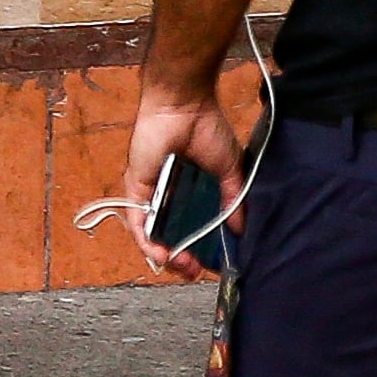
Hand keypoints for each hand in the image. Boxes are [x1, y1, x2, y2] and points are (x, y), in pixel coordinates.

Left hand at [119, 78, 245, 281]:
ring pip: (153, 234)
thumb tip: (241, 228)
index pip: (193, 226)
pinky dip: (148, 241)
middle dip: (183, 258)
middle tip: (197, 271)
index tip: (213, 262)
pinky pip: (138, 222)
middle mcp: (169, 195)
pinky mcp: (135, 190)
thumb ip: (232, 199)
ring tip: (184, 266)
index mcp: (191, 189)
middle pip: (171, 235)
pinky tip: (162, 255)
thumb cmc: (207, 128)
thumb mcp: (229, 168)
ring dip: (165, 255)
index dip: (201, 246)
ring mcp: (150, 194)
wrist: (184, 106)